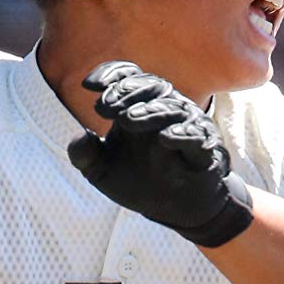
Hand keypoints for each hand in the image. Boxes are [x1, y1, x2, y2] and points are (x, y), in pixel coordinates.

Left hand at [68, 60, 255, 249]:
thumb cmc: (137, 180)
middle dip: (125, 93)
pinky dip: (182, 134)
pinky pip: (196, 136)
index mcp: (138, 105)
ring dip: (149, 112)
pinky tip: (165, 138)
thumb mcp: (101, 170)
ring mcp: (186, 126)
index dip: (110, 75)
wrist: (171, 209)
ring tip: (127, 120)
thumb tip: (79, 138)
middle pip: (150, 85)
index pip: (128, 77)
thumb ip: (84, 154)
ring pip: (172, 108)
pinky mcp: (203, 149)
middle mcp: (164, 108)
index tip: (89, 86)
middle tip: (104, 108)